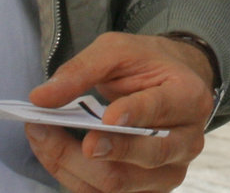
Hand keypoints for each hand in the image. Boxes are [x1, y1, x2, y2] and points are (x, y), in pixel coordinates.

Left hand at [24, 32, 215, 192]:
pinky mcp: (148, 191)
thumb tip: (41, 98)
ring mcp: (170, 172)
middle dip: (98, 147)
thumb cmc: (145, 65)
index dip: (135, 114)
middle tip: (51, 130)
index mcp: (189, 97)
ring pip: (120, 184)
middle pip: (145, 156)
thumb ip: (82, 70)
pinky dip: (74, 178)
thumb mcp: (117, 50)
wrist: (170, 83)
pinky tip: (54, 155)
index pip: (162, 109)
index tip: (106, 118)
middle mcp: (187, 141)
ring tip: (42, 137)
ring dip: (72, 165)